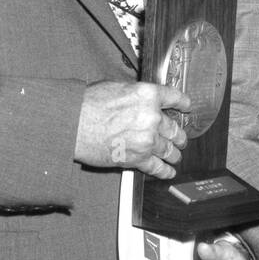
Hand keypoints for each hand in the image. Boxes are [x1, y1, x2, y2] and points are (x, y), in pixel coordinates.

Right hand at [74, 82, 190, 178]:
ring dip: (174, 153)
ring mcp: (147, 140)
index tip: (187, 107)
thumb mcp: (116, 87)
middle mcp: (152, 117)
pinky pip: (157, 167)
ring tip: (175, 155)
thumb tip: (144, 99)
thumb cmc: (87, 104)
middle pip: (175, 128)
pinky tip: (169, 171)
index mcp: (148, 95)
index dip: (184, 104)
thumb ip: (137, 95)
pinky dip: (165, 171)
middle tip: (180, 138)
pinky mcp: (137, 158)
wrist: (71, 124)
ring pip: (170, 149)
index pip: (175, 98)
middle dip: (178, 135)